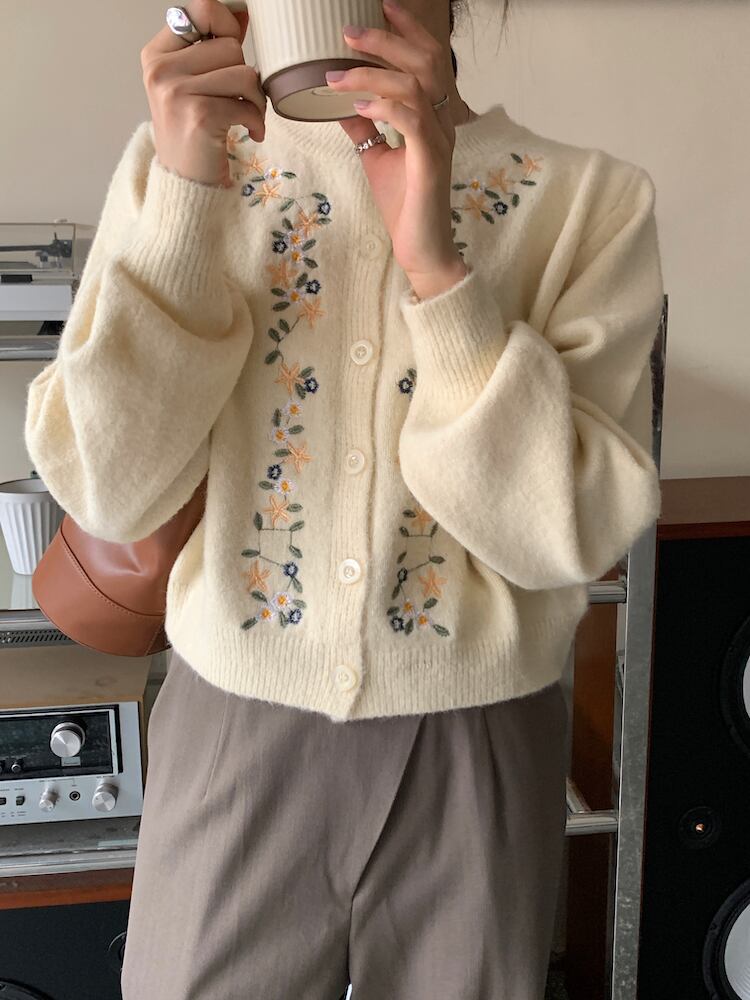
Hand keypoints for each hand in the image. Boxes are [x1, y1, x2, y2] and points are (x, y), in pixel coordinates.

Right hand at [141, 0, 266, 188]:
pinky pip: (247, 103)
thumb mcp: (193, 85)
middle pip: (230, 46)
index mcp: (157, 54)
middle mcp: (161, 70)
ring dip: (256, 99)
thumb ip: (212, 47)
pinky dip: (256, 121)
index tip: (232, 55)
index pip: (201, 10)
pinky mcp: (199, 115)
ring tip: (246, 117)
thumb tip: (241, 13)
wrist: (184, 183)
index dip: (227, 27)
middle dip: (245, 75)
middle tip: (240, 100)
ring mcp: (177, 92)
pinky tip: (250, 133)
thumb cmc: (191, 134)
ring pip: (244, 73)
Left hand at [325, 0, 467, 299]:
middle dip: (386, 40)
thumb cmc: (405, 205)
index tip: (382, 7)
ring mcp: (439, 141)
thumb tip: (338, 102)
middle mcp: (444, 122)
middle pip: (425, 62)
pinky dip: (384, 106)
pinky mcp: (431, 162)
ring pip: (414, 86)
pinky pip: (412, 120)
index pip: (428, 60)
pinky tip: (359, 104)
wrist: (421, 248)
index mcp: (434, 116)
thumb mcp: (376, 157)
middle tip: (349, 32)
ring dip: (373, 74)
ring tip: (338, 74)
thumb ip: (364, 127)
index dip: (408, 30)